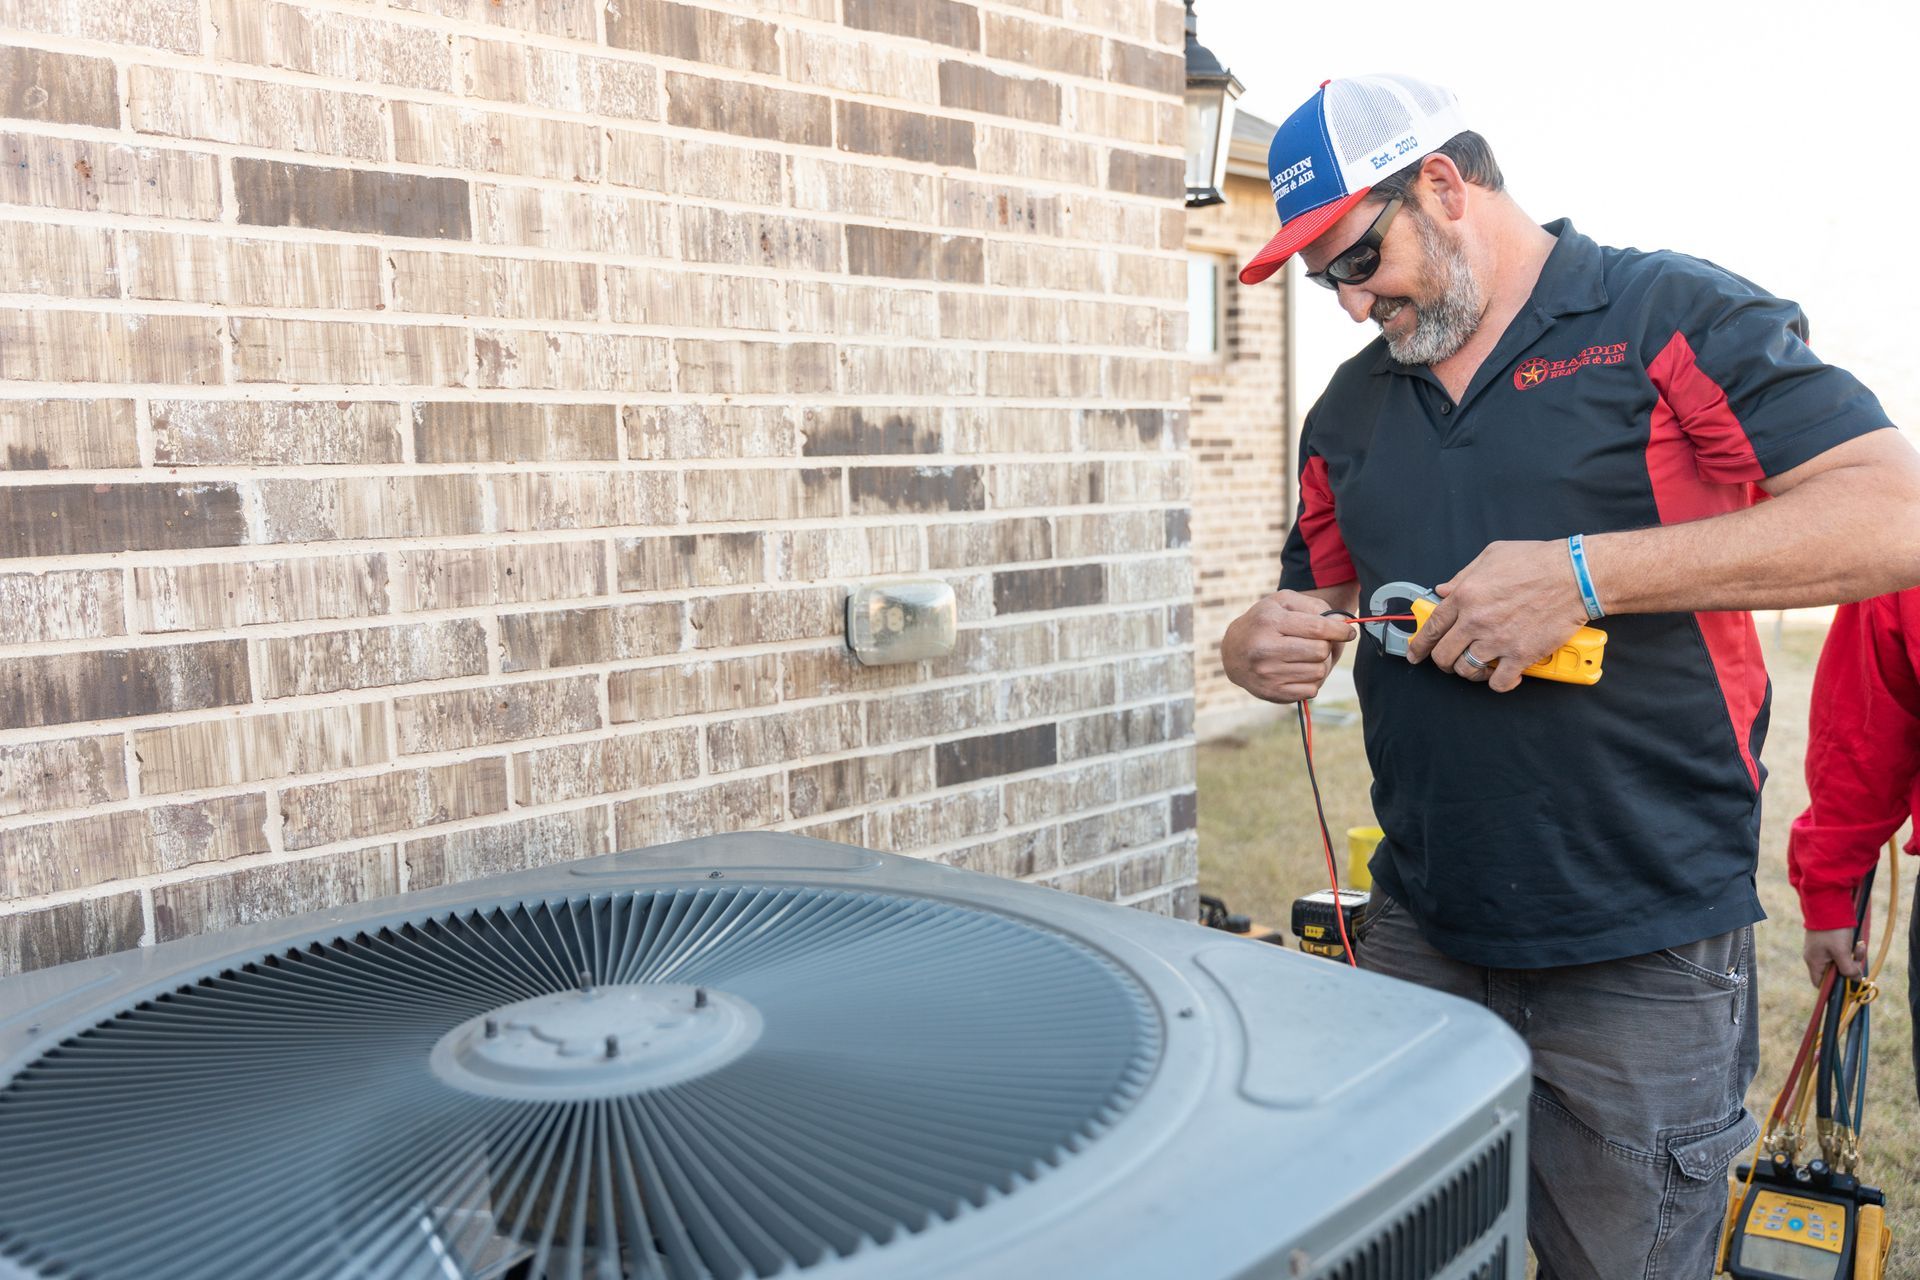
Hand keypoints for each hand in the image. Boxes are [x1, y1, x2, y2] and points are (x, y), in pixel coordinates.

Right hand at [1222, 591, 1356, 703]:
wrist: (1232, 653)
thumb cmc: (1264, 623)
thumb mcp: (1282, 603)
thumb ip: (1314, 607)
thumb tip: (1342, 624)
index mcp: (1269, 622)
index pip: (1317, 628)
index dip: (1340, 630)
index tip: (1348, 632)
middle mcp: (1265, 649)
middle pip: (1321, 651)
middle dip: (1325, 646)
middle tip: (1316, 643)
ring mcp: (1268, 674)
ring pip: (1318, 672)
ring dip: (1319, 664)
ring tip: (1305, 657)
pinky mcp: (1272, 693)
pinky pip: (1311, 690)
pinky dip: (1311, 681)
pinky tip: (1298, 672)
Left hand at [1405, 540, 1591, 692]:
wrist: (1576, 576)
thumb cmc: (1538, 561)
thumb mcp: (1492, 555)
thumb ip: (1463, 575)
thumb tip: (1443, 590)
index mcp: (1465, 595)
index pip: (1431, 628)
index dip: (1419, 645)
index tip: (1416, 654)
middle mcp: (1476, 620)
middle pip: (1444, 655)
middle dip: (1443, 662)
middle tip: (1450, 662)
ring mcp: (1497, 640)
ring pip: (1467, 670)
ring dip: (1469, 672)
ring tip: (1477, 666)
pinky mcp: (1521, 655)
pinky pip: (1499, 682)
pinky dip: (1499, 683)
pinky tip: (1503, 675)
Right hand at [1803, 928, 1865, 986]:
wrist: (1828, 905)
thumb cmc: (1832, 931)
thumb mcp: (1842, 952)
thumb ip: (1848, 969)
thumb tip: (1855, 980)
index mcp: (1814, 962)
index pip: (1820, 984)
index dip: (1834, 988)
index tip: (1848, 985)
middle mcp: (1814, 957)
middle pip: (1834, 973)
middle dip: (1849, 968)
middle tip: (1857, 959)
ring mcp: (1820, 949)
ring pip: (1840, 961)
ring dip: (1852, 957)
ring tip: (1859, 946)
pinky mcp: (1827, 941)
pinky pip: (1840, 952)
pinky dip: (1850, 949)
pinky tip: (1857, 942)